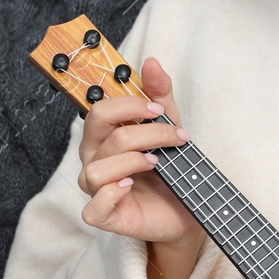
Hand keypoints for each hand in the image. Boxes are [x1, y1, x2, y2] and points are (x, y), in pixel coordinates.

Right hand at [75, 55, 205, 256]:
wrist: (185, 210)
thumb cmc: (171, 168)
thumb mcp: (169, 125)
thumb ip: (160, 94)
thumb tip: (151, 62)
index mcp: (104, 136)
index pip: (100, 110)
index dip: (131, 105)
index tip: (161, 110)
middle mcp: (94, 159)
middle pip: (102, 132)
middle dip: (144, 130)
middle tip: (174, 136)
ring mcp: (96, 188)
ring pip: (97, 169)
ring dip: (132, 161)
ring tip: (157, 163)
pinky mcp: (103, 216)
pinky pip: (93, 207)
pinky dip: (112, 194)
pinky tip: (132, 186)